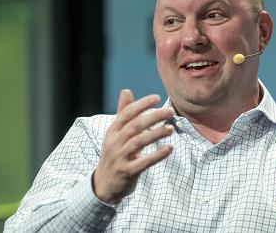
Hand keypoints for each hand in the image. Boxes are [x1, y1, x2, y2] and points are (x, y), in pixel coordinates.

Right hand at [93, 89, 173, 203]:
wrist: (103, 184)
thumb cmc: (114, 154)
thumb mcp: (115, 133)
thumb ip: (122, 112)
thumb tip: (127, 91)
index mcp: (112, 131)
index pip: (126, 113)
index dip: (141, 104)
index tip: (157, 98)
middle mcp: (114, 143)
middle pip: (135, 126)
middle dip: (153, 117)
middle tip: (170, 112)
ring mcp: (120, 157)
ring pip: (140, 142)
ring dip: (157, 134)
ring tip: (171, 129)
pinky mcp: (127, 172)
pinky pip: (144, 162)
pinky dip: (158, 155)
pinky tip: (170, 148)